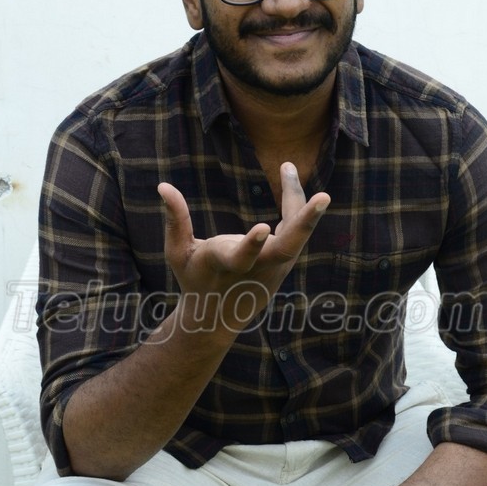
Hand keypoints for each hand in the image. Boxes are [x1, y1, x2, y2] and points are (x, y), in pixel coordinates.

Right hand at [158, 162, 329, 333]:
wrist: (217, 317)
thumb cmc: (194, 279)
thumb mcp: (178, 253)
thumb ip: (175, 220)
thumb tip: (163, 186)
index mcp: (225, 266)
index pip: (241, 259)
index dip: (251, 245)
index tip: (264, 227)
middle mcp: (256, 268)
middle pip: (286, 249)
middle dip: (305, 223)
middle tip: (324, 197)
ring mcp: (274, 267)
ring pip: (296, 238)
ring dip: (304, 206)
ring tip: (289, 168)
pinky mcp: (284, 262)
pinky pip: (294, 230)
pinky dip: (295, 205)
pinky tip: (288, 175)